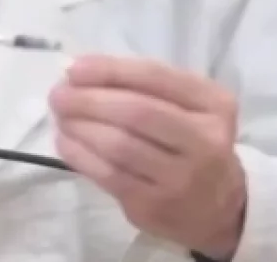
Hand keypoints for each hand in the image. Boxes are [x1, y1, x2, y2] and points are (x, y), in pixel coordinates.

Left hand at [49, 56, 246, 259]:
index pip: (155, 77)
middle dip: (89, 100)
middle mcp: (206, 140)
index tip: (74, 68)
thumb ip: (145, 86)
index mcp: (214, 104)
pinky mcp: (155, 206)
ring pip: (120, 146)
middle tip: (58, 94)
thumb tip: (79, 73)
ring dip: (81, 127)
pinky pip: (110, 176)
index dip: (109, 70)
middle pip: (136, 112)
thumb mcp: (189, 107)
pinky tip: (65, 142)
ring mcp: (181, 178)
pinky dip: (80, 156)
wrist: (219, 208)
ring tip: (61, 116)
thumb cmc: (192, 142)